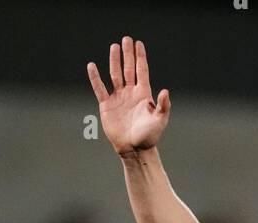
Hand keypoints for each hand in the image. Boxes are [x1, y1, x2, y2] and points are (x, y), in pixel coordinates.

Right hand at [87, 37, 169, 156]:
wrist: (134, 149)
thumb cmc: (149, 136)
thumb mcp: (160, 121)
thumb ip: (163, 106)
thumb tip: (166, 91)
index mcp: (143, 94)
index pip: (141, 70)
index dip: (140, 57)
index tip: (139, 43)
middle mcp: (130, 93)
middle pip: (128, 68)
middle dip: (127, 54)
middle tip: (126, 39)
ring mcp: (118, 98)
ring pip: (115, 74)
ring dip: (114, 61)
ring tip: (114, 47)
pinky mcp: (107, 105)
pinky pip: (100, 88)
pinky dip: (95, 78)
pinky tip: (92, 66)